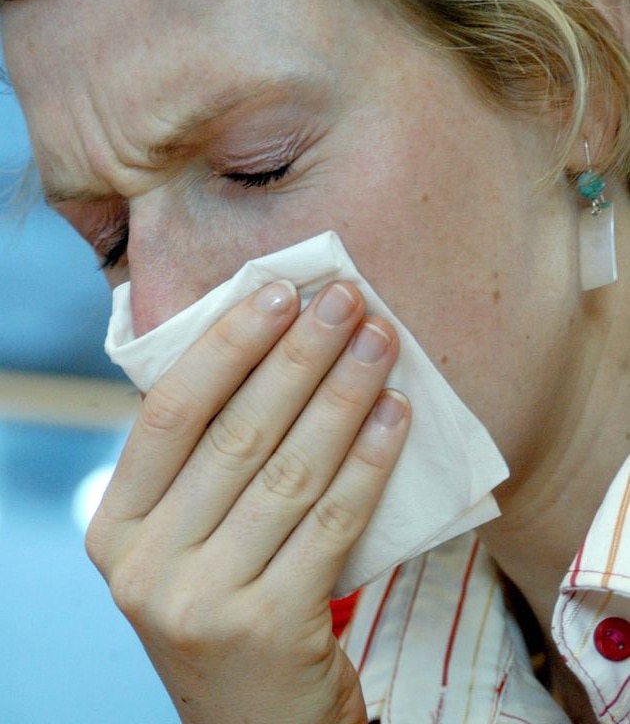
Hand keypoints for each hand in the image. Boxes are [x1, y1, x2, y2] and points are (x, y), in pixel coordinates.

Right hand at [86, 280, 409, 722]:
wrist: (253, 721)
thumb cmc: (226, 600)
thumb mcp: (189, 536)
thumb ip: (205, 463)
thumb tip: (269, 348)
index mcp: (116, 526)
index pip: (169, 411)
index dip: (226, 344)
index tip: (279, 291)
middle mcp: (146, 564)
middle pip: (236, 433)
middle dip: (298, 355)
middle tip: (346, 300)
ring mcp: (203, 601)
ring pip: (289, 470)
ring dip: (342, 395)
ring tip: (379, 341)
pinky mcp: (271, 627)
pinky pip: (332, 520)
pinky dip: (368, 460)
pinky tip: (396, 415)